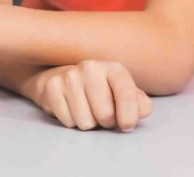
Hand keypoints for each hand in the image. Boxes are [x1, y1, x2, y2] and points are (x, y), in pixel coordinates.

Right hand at [26, 60, 152, 131]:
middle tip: (103, 114)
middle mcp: (91, 67)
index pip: (126, 94)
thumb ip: (140, 104)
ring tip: (87, 109)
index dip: (129, 115)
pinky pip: (68, 122)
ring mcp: (69, 76)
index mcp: (114, 69)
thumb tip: (142, 110)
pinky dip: (72, 121)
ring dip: (89, 123)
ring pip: (85, 122)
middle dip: (106, 122)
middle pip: (105, 115)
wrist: (65, 78)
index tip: (126, 126)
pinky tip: (72, 108)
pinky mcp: (52, 87)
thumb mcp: (125, 94)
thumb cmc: (103, 91)